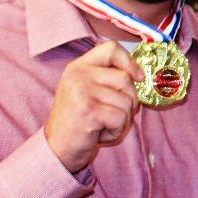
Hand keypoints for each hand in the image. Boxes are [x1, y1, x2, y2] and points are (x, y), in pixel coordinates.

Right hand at [44, 40, 143, 172]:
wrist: (57, 149)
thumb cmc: (78, 121)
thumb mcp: (86, 91)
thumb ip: (106, 78)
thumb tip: (140, 74)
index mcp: (78, 67)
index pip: (110, 48)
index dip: (130, 62)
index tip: (138, 77)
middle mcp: (77, 75)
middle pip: (125, 78)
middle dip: (129, 101)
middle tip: (112, 114)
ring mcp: (81, 92)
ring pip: (127, 101)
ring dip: (122, 119)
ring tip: (102, 124)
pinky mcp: (88, 110)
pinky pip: (121, 118)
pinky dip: (116, 131)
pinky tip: (99, 134)